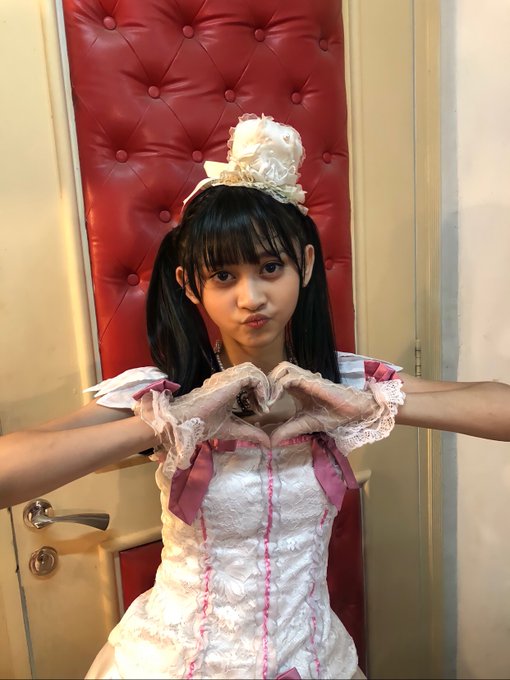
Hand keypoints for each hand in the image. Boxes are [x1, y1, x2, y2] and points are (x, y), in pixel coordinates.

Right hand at [135, 363, 271, 458]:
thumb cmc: (205, 425)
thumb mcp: (234, 429)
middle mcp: (229, 379)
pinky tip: (260, 403)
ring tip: (263, 405)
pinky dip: (261, 387)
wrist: (188, 422)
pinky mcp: (230, 380)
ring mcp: (229, 377)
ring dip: (263, 386)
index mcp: (228, 387)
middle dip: (264, 387)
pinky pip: (253, 376)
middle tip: (266, 405)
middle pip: (253, 372)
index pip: (249, 379)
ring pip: (254, 371)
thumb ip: (251, 433)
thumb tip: (268, 444)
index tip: (262, 410)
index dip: (260, 391)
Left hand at [267, 362, 388, 446]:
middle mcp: (299, 379)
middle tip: (259, 402)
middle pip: (275, 370)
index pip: (275, 379)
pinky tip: (274, 400)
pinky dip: (279, 386)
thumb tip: (270, 442)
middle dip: (265, 383)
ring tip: (267, 401)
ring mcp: (305, 378)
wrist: (351, 412)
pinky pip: (290, 376)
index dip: (265, 389)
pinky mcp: (311, 380)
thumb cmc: (332, 415)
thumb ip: (287, 430)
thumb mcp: (303, 424)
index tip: (258, 406)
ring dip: (271, 382)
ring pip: (281, 368)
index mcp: (297, 388)